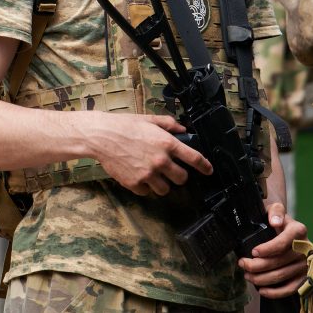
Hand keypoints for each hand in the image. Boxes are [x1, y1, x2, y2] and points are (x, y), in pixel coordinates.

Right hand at [81, 112, 212, 196]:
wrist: (102, 136)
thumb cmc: (125, 125)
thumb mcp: (150, 120)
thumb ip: (169, 124)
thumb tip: (183, 129)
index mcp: (167, 143)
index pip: (194, 158)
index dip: (204, 166)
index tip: (209, 170)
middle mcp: (160, 161)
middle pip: (181, 179)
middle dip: (179, 176)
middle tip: (172, 171)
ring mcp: (148, 174)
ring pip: (165, 189)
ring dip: (163, 184)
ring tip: (154, 176)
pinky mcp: (135, 183)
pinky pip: (147, 192)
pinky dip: (145, 187)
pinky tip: (140, 176)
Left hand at [238, 201, 307, 298]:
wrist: (289, 231)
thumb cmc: (279, 221)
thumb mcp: (276, 209)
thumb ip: (276, 211)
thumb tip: (275, 222)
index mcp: (298, 230)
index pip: (282, 243)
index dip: (266, 249)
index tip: (253, 252)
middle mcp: (305, 248)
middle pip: (278, 262)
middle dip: (255, 265)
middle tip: (242, 263)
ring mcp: (304, 264)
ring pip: (280, 276)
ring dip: (260, 279)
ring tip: (247, 275)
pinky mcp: (303, 277)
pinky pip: (289, 289)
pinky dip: (274, 292)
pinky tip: (261, 290)